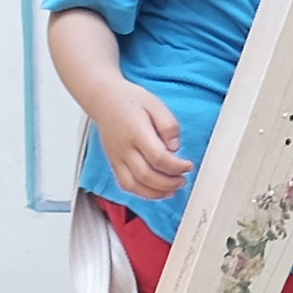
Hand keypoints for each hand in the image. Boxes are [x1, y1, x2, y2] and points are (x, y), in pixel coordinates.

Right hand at [90, 79, 192, 198]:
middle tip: (183, 180)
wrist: (105, 100)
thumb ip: (168, 125)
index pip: (158, 157)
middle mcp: (124, 148)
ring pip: (133, 185)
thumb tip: (175, 147)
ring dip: (155, 193)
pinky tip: (155, 190)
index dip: (176, 166)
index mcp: (136, 132)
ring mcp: (116, 158)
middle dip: (168, 183)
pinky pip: (125, 184)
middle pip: (146, 175)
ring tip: (172, 190)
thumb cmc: (130, 101)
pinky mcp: (113, 163)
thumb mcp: (155, 104)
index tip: (188, 166)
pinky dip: (141, 192)